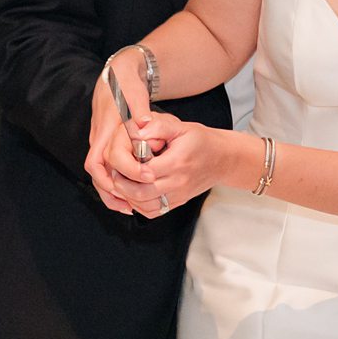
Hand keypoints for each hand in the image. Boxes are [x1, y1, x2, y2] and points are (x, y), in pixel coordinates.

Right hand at [85, 53, 158, 215]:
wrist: (116, 73)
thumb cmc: (127, 85)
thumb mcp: (135, 96)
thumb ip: (140, 113)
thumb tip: (142, 125)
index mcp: (105, 130)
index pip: (98, 161)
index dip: (113, 177)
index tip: (137, 182)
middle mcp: (99, 137)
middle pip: (96, 173)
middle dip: (110, 193)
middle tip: (130, 207)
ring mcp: (100, 140)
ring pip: (99, 173)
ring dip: (112, 191)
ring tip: (130, 206)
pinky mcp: (105, 142)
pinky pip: (105, 167)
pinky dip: (114, 182)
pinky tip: (130, 191)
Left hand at [121, 114, 254, 213]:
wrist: (223, 158)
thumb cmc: (200, 140)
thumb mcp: (181, 126)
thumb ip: (158, 126)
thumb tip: (137, 130)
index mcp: (177, 162)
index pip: (144, 172)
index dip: (127, 168)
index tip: (119, 160)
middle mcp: (178, 183)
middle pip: (141, 193)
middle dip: (121, 185)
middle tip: (114, 173)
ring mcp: (178, 196)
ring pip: (145, 206)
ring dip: (128, 197)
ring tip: (120, 182)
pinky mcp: (178, 203)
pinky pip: (153, 212)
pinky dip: (138, 206)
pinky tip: (132, 193)